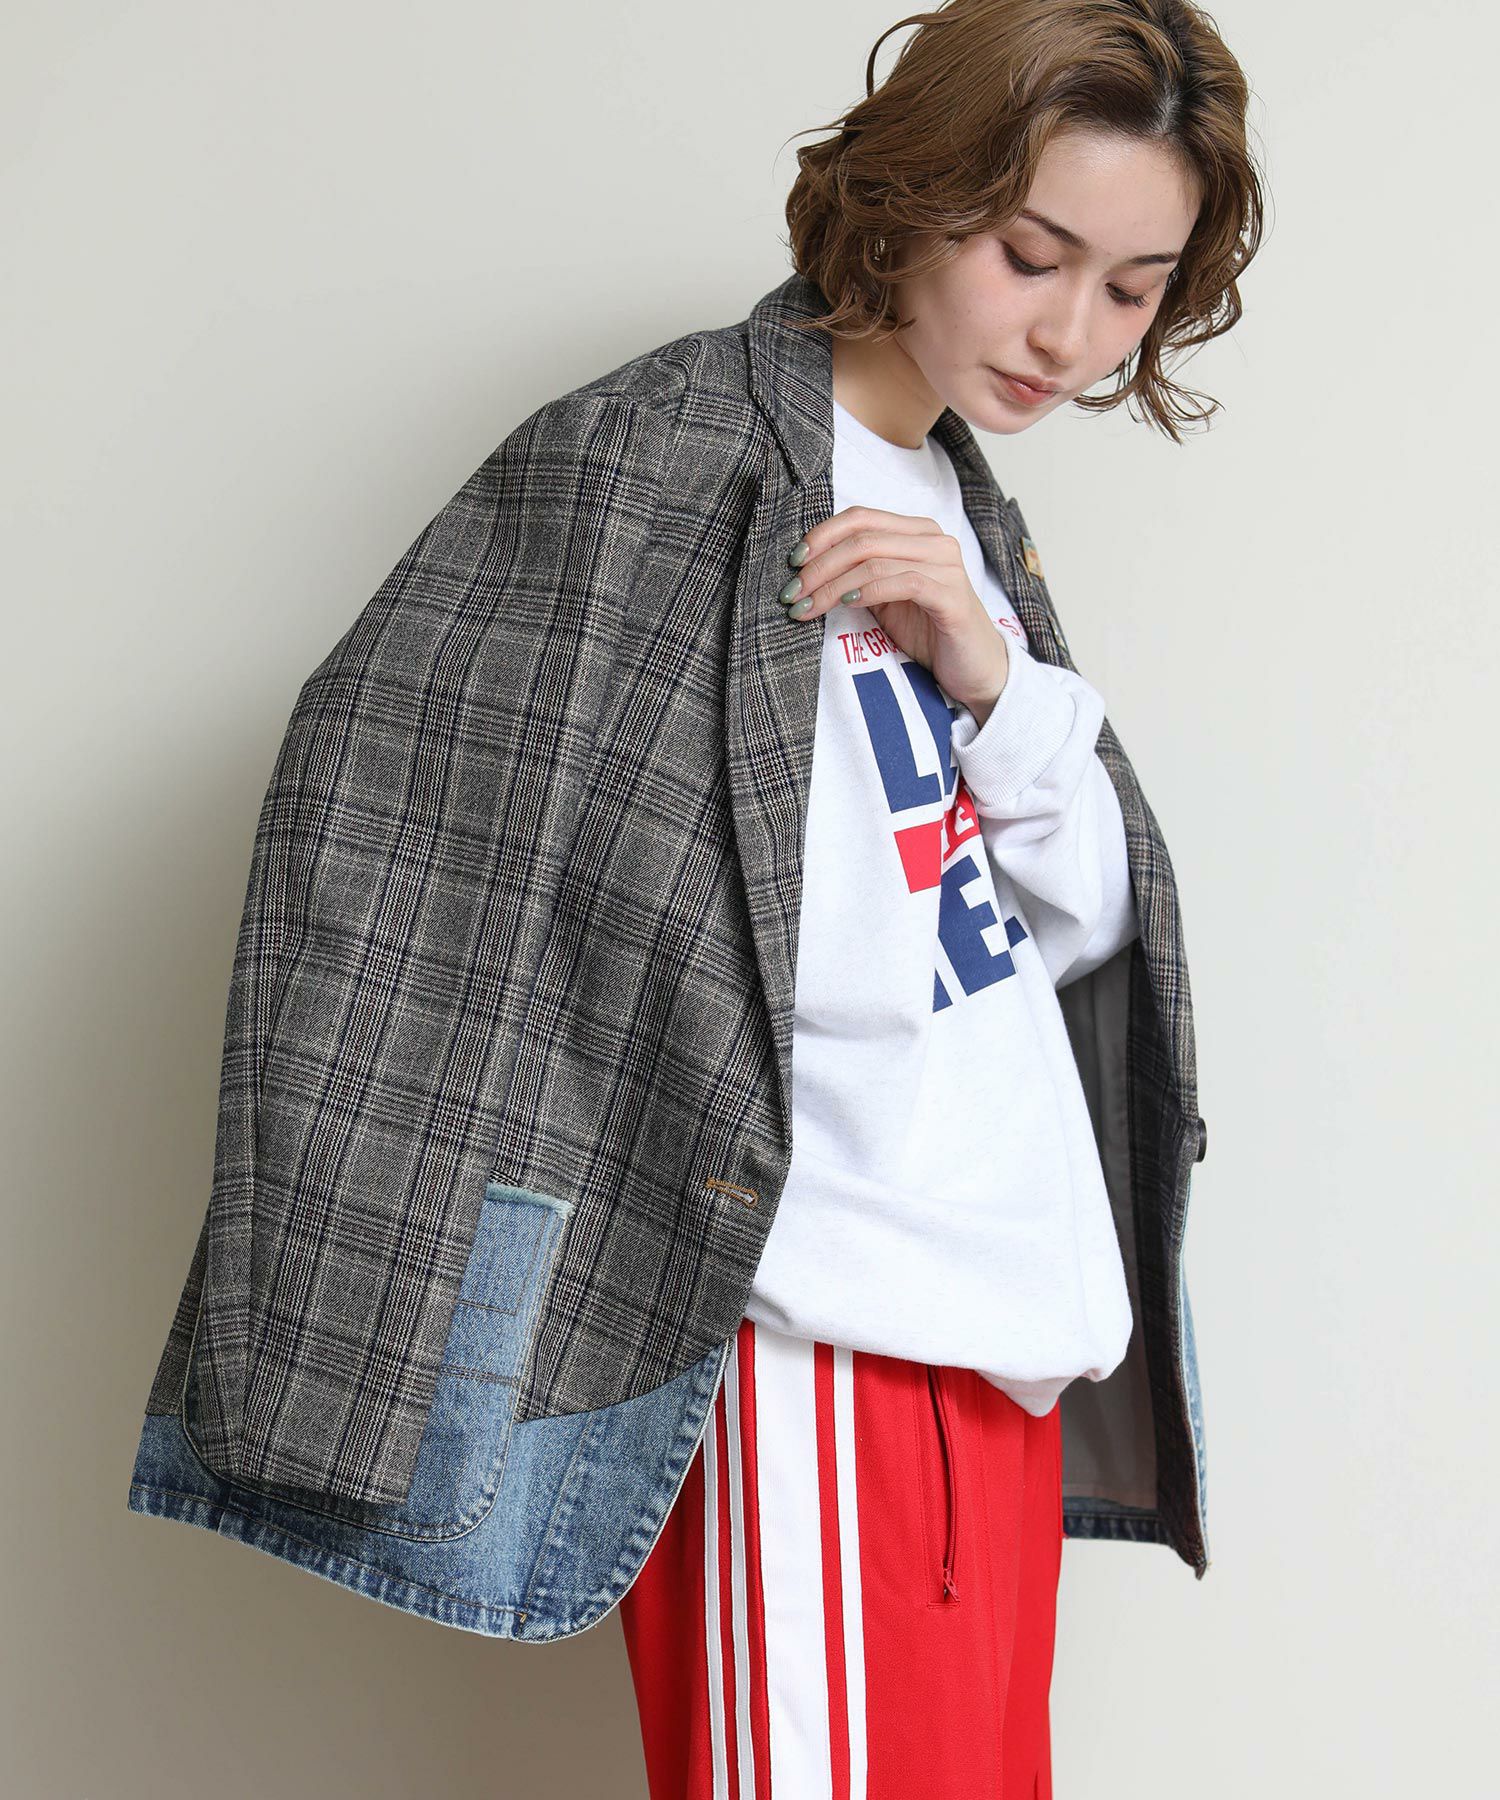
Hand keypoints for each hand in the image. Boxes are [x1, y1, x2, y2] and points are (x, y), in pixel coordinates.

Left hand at [780, 506, 1009, 721]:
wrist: (973, 669)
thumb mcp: (884, 598)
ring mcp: (946, 565)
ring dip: (832, 585)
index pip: (861, 518)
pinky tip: (844, 606)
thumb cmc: (927, 632)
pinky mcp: (952, 595)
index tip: (793, 563)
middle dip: (819, 565)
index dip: (822, 536)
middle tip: (792, 592)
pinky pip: (902, 582)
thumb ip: (857, 577)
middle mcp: (934, 540)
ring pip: (875, 560)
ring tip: (806, 607)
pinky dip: (866, 592)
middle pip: (862, 538)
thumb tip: (807, 570)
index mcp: (916, 533)